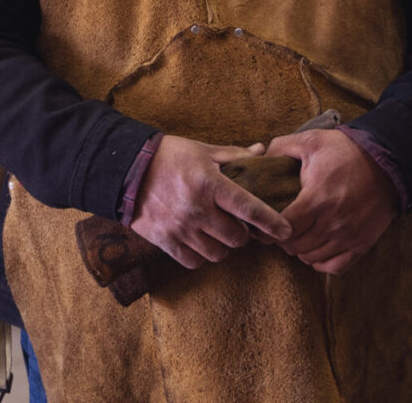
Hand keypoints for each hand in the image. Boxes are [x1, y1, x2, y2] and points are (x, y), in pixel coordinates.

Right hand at [129, 135, 292, 269]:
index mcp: (210, 184)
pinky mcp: (164, 240)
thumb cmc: (168, 156)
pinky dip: (201, 255)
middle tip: (236, 224)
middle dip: (241, 233)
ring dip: (222, 246)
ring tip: (216, 233)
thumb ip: (234, 155)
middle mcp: (197, 209)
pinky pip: (194, 261)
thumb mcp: (202, 150)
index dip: (272, 222)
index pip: (250, 209)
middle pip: (237, 238)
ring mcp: (180, 227)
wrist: (125, 168)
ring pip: (218, 253)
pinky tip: (199, 241)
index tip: (286, 230)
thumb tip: (261, 152)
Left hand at [266, 129, 398, 274]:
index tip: (265, 223)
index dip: (269, 228)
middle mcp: (333, 222)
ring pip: (312, 258)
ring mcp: (349, 236)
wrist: (388, 162)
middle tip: (279, 228)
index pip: (284, 228)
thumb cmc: (346, 151)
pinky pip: (336, 266)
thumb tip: (259, 157)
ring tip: (297, 235)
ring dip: (300, 249)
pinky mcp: (362, 244)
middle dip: (282, 238)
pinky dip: (321, 262)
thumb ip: (281, 147)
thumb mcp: (311, 140)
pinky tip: (315, 249)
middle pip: (295, 246)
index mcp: (317, 199)